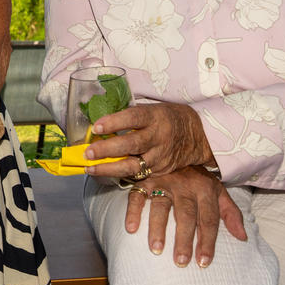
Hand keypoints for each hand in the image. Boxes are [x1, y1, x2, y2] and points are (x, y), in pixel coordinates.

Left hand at [85, 102, 215, 179]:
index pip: (133, 118)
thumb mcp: (152, 110)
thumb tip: (99, 123)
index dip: (114, 122)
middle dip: (107, 149)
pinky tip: (103, 173)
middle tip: (88, 152)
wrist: (196, 136)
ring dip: (109, 168)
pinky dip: (119, 175)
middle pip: (131, 144)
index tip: (96, 126)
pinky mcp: (160, 170)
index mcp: (155, 116)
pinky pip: (138, 175)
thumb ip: (129, 117)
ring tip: (90, 168)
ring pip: (133, 165)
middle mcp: (158, 136)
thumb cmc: (166, 118)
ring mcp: (160, 156)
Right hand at [123, 167, 246, 267]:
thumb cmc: (199, 179)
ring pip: (161, 206)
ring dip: (158, 228)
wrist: (178, 148)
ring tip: (157, 249)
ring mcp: (164, 182)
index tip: (203, 262)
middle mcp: (185, 187)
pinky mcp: (145, 180)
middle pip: (186, 216)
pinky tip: (131, 228)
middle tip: (181, 261)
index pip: (209, 220)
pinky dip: (133, 211)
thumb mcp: (219, 192)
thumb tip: (243, 237)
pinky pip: (137, 196)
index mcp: (206, 190)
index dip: (207, 241)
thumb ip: (231, 213)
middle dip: (183, 239)